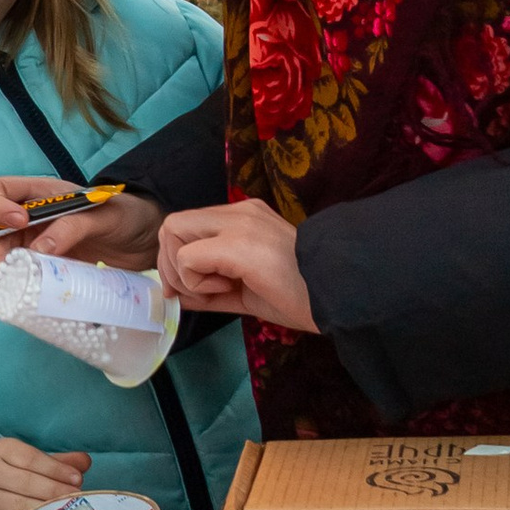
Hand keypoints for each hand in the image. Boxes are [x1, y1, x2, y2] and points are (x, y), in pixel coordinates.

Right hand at [0, 174, 161, 271]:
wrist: (147, 239)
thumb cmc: (128, 214)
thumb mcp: (102, 215)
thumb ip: (71, 227)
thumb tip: (39, 250)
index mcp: (40, 194)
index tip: (18, 223)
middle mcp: (33, 218)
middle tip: (7, 270)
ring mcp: (39, 243)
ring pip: (5, 256)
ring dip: (6, 271)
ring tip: (21, 285)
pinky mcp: (50, 267)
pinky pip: (26, 275)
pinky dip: (24, 285)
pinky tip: (34, 294)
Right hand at [0, 434, 91, 509]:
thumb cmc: (10, 470)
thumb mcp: (28, 459)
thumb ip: (57, 461)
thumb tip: (84, 462)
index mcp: (1, 450)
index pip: (31, 459)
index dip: (56, 469)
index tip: (77, 478)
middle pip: (27, 482)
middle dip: (56, 490)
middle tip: (76, 496)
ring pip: (21, 505)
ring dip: (48, 509)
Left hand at [159, 199, 315, 331]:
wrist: (341, 295)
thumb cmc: (303, 296)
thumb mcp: (247, 288)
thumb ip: (210, 287)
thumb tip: (176, 294)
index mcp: (245, 219)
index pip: (189, 228)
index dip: (175, 260)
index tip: (188, 290)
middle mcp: (239, 213)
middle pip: (173, 224)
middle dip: (168, 264)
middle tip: (192, 292)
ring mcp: (239, 222)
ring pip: (173, 231)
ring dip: (183, 272)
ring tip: (219, 288)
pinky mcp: (237, 242)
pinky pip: (187, 257)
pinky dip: (195, 281)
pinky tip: (227, 288)